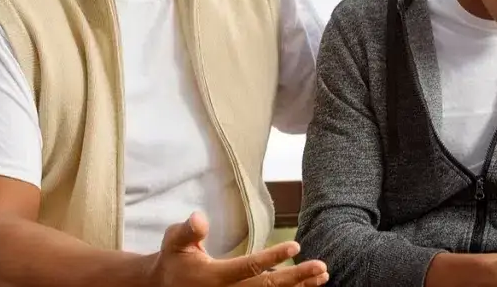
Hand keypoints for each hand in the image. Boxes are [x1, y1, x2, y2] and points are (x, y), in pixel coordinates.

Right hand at [148, 212, 328, 286]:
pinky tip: (308, 286)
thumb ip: (188, 231)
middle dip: (297, 278)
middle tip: (321, 267)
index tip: (295, 245)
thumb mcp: (174, 242)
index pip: (248, 267)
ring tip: (323, 276)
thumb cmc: (174, 259)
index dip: (272, 257)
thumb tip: (199, 217)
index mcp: (215, 277)